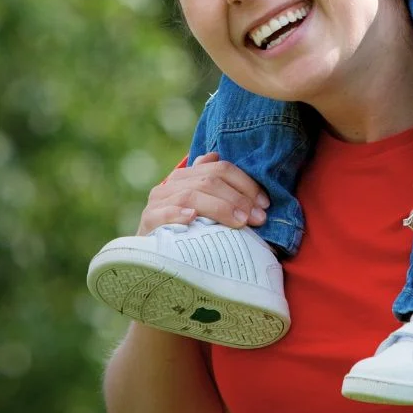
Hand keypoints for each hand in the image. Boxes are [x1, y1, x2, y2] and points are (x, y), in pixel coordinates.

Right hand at [137, 152, 270, 234]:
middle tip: (258, 217)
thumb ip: (211, 181)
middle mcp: (172, 183)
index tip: (265, 203)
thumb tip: (215, 154)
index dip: (246, 183)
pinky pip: (163, 214)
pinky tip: (193, 218)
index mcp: (188, 175)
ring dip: (219, 207)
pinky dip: (178, 214)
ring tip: (240, 221)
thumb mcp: (205, 206)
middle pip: (209, 180)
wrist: (155, 257)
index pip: (220, 168)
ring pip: (191, 195)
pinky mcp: (147, 221)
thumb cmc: (188, 230)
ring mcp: (157, 202)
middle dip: (238, 198)